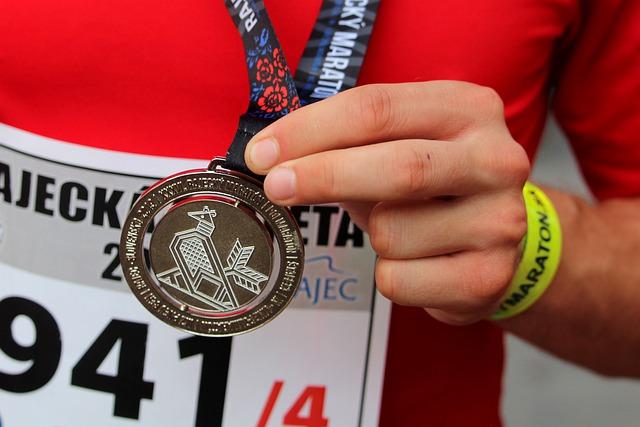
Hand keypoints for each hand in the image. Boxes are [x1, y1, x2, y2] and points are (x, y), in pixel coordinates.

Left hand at [245, 81, 529, 324]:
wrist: (498, 238)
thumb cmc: (433, 187)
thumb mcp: (399, 146)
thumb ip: (349, 144)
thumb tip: (272, 157)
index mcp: (468, 108)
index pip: (377, 108)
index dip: (311, 130)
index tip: (263, 153)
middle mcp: (496, 159)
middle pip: (397, 166)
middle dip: (323, 176)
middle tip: (275, 186)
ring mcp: (501, 221)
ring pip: (392, 232)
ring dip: (372, 235)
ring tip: (401, 229)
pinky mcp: (490, 276)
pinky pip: (399, 279)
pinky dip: (389, 274)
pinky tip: (419, 263)